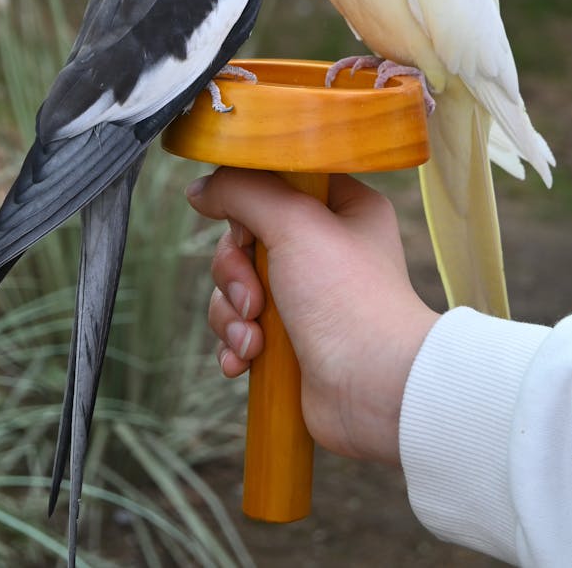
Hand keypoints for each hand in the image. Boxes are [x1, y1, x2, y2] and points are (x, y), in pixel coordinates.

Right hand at [186, 168, 438, 464]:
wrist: (373, 389)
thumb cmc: (347, 298)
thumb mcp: (295, 222)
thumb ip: (243, 191)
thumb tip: (199, 190)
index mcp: (342, 208)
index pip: (277, 182)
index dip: (250, 203)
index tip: (247, 228)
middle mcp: (325, 247)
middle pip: (245, 237)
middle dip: (235, 272)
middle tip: (254, 298)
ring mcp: (307, 295)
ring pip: (236, 284)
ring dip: (232, 313)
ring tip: (253, 340)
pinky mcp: (291, 337)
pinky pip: (240, 326)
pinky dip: (236, 343)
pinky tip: (246, 360)